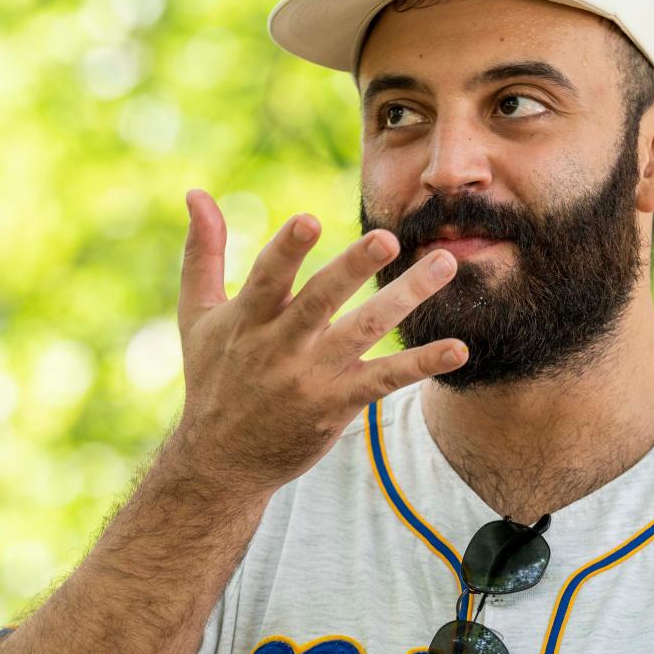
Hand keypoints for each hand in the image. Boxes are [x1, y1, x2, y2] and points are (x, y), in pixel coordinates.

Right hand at [168, 190, 465, 495]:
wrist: (222, 461)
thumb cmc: (212, 379)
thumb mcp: (197, 316)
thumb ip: (202, 252)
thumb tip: (196, 192)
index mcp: (248, 319)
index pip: (267, 278)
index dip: (286, 251)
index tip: (308, 220)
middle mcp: (281, 346)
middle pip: (321, 301)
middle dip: (352, 268)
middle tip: (387, 238)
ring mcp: (312, 377)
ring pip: (364, 331)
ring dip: (405, 298)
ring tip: (444, 264)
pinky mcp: (337, 405)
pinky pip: (385, 381)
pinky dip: (421, 364)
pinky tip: (457, 349)